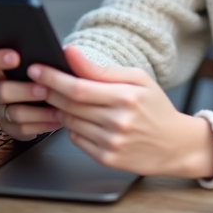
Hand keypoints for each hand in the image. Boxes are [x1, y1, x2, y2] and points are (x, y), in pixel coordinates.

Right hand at [0, 48, 61, 140]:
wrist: (47, 101)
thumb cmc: (41, 79)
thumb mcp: (40, 65)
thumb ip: (39, 60)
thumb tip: (56, 52)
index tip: (16, 57)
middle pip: (0, 91)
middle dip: (24, 90)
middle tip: (44, 89)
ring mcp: (0, 111)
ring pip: (13, 113)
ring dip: (38, 112)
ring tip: (57, 108)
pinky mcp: (9, 128)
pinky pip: (22, 130)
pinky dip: (41, 125)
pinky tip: (55, 120)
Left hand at [28, 46, 212, 178]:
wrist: (175, 144)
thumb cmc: (155, 108)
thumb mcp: (137, 79)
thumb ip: (101, 69)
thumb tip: (70, 53)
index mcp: (126, 97)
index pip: (78, 87)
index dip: (52, 78)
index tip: (36, 69)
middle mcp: (118, 122)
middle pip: (69, 105)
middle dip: (49, 91)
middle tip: (40, 82)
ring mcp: (112, 143)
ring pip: (69, 122)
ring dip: (60, 109)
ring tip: (67, 100)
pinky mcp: (107, 159)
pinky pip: (76, 139)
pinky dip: (73, 127)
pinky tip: (83, 119)